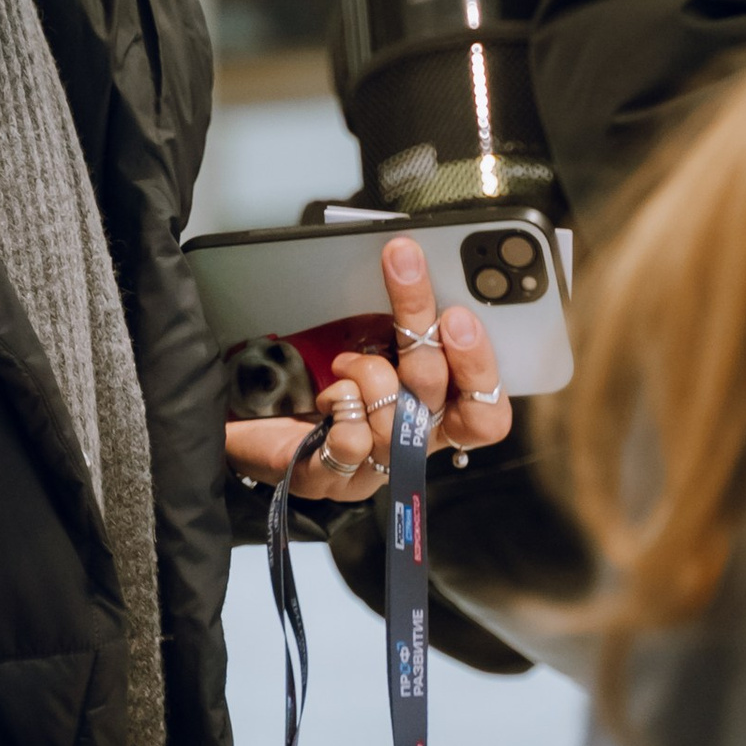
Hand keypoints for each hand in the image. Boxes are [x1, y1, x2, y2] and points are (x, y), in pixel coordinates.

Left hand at [225, 236, 515, 501]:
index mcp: (435, 415)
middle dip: (419, 325)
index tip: (458, 315)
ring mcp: (374, 466)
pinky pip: (351, 442)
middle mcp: (412, 444)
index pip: (486, 412)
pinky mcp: (332, 479)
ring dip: (368, 373)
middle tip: (403, 269)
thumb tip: (413, 266)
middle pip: (436, 392)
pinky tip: (329, 398)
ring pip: (394, 419)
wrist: (258, 425)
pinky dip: (339, 407)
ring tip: (345, 363)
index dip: (480, 368)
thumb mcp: (373, 347)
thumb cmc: (324, 385)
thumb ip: (403, 324)